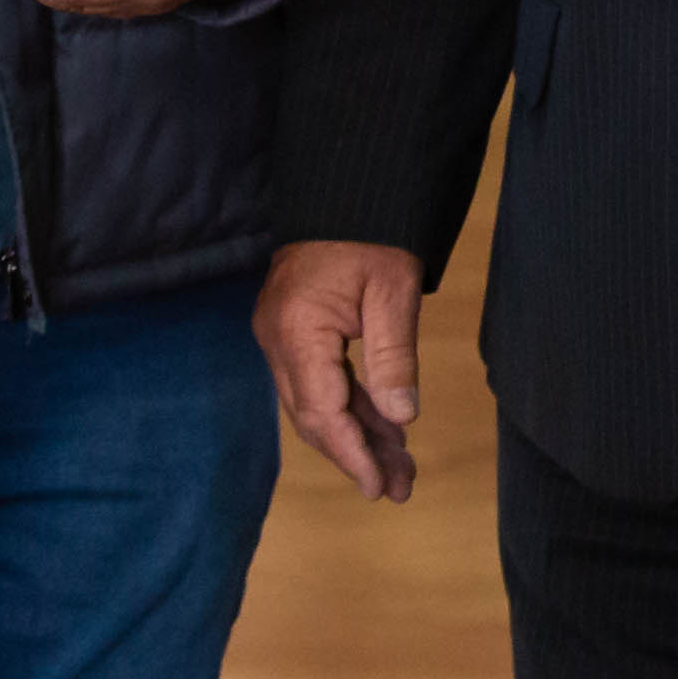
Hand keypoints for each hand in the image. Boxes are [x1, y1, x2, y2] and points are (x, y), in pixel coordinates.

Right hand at [257, 237, 424, 500]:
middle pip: (312, 415)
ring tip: (401, 468)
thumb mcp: (393, 292)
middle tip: (400, 488)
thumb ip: (393, 357)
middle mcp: (276, 339)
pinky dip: (350, 408)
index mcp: (297, 329)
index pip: (322, 411)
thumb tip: (401, 418)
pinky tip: (384, 430)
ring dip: (356, 436)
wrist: (345, 190)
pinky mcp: (291, 332)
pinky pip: (317, 382)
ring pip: (314, 404)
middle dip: (356, 454)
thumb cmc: (372, 234)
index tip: (381, 488)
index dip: (352, 454)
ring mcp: (279, 336)